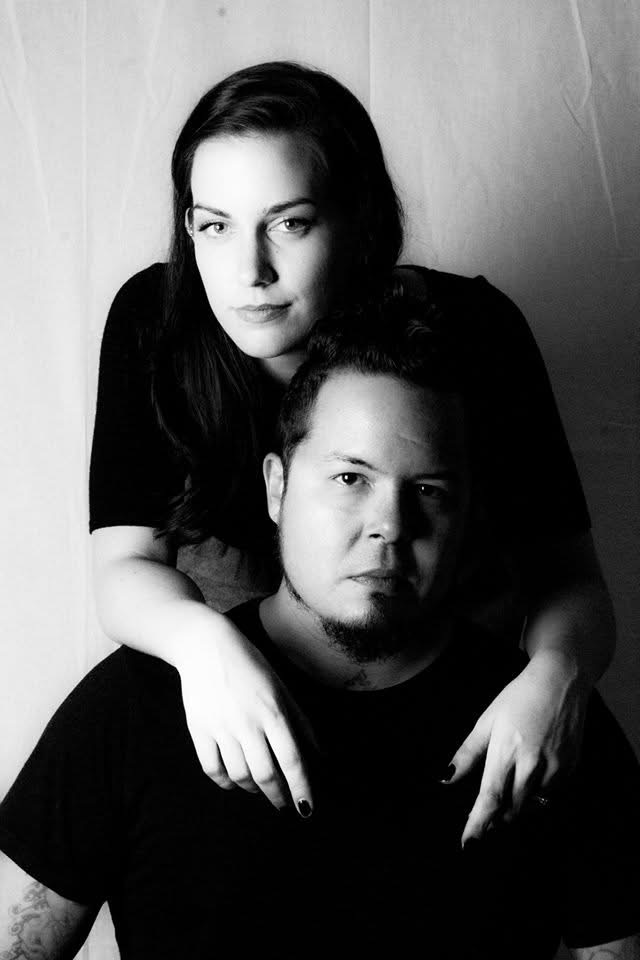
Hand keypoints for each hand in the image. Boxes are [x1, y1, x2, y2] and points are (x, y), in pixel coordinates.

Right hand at [176, 619, 316, 814]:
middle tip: (284, 804)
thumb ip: (300, 721)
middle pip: (266, 775)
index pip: (292, 760)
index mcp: (273, 712)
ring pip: (239, 776)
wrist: (205, 646)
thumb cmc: (250, 665)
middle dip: (278, 796)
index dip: (301, 788)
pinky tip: (233, 781)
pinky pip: (212, 769)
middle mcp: (248, 723)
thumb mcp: (281, 688)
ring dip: (253, 789)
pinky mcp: (199, 730)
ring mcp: (222, 727)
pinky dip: (224, 782)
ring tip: (259, 788)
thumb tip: (319, 754)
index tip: (306, 809)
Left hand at [443, 650, 589, 845]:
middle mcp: (534, 763)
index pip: (491, 798)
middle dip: (496, 819)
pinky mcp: (572, 768)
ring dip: (515, 808)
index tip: (467, 843)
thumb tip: (445, 778)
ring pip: (532, 805)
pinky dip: (536, 796)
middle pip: (512, 808)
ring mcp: (557, 767)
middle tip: (483, 819)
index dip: (478, 824)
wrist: (560, 682)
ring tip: (505, 798)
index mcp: (508, 750)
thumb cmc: (518, 698)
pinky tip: (528, 782)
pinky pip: (550, 795)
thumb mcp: (487, 721)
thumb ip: (468, 753)